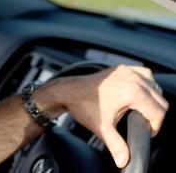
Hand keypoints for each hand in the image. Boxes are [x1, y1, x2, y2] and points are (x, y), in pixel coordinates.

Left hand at [40, 65, 168, 167]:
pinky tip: (138, 95)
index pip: (159, 113)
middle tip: (142, 124)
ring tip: (140, 111)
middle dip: (155, 115)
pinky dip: (146, 85)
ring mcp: (128, 71)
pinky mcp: (123, 68)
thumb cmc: (83, 106)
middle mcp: (133, 79)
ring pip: (155, 87)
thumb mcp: (103, 128)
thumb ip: (116, 145)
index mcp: (133, 92)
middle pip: (160, 100)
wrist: (69, 92)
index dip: (155, 126)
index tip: (146, 132)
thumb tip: (123, 160)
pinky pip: (145, 75)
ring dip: (153, 100)